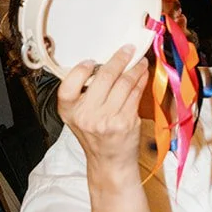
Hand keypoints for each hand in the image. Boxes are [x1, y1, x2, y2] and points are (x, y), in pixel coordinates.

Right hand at [58, 45, 147, 180]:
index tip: (92, 60)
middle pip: (104, 77)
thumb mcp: (81, 116)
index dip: (80, 70)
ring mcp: (106, 119)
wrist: (109, 162)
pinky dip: (141, 80)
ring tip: (140, 61)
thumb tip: (106, 61)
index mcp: (69, 112)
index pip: (68, 86)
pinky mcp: (125, 122)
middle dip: (119, 59)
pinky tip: (143, 74)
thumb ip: (85, 93)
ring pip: (124, 83)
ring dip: (135, 68)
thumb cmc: (96, 135)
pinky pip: (135, 93)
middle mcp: (85, 116)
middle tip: (128, 49)